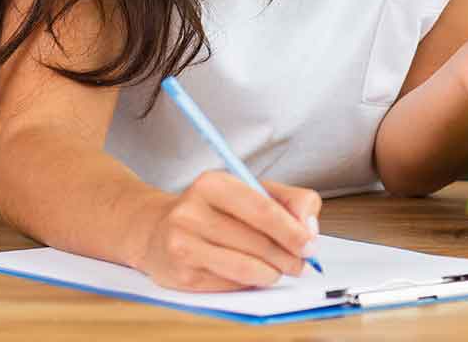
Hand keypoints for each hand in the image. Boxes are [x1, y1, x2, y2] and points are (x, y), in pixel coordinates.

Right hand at [136, 172, 321, 291]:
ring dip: (272, 273)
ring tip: (279, 270)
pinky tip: (252, 274)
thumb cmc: (214, 210)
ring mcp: (182, 244)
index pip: (263, 209)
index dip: (292, 230)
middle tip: (301, 263)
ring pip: (244, 266)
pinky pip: (228, 283)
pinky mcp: (179, 274)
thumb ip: (291, 200)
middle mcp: (192, 211)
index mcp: (213, 183)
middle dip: (287, 256)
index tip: (310, 244)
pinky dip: (249, 282)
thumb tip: (309, 229)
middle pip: (256, 240)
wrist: (157, 229)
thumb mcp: (252, 190)